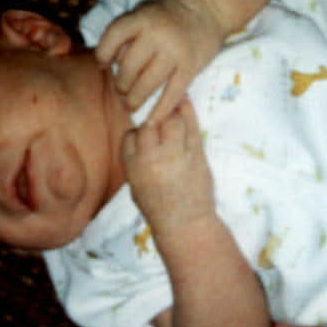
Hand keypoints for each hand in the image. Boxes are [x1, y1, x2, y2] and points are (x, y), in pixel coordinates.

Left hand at [97, 0, 226, 122]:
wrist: (206, 9)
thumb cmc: (168, 13)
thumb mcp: (144, 11)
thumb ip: (127, 32)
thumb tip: (108, 63)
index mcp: (143, 18)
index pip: (113, 37)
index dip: (103, 53)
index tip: (102, 64)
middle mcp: (157, 34)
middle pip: (129, 67)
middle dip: (121, 84)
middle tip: (121, 91)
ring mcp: (175, 52)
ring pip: (147, 84)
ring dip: (135, 99)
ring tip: (130, 105)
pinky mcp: (190, 67)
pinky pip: (172, 94)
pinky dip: (160, 110)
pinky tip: (152, 120)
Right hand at [121, 98, 214, 233]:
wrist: (185, 224)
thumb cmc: (158, 208)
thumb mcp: (136, 186)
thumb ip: (136, 160)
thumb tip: (139, 134)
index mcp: (133, 167)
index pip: (130, 136)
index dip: (138, 133)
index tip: (146, 137)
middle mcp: (151, 158)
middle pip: (149, 124)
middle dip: (154, 122)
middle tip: (161, 124)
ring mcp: (175, 154)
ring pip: (170, 120)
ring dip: (171, 115)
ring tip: (174, 115)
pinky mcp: (196, 154)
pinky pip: (191, 125)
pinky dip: (188, 111)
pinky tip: (185, 102)